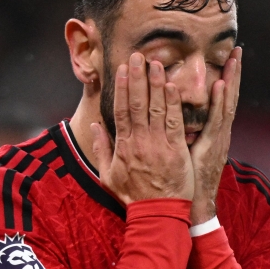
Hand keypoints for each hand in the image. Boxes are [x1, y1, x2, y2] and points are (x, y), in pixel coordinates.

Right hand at [91, 52, 193, 204]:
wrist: (156, 212)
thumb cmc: (132, 195)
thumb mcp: (107, 174)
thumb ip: (101, 148)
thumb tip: (94, 126)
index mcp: (123, 145)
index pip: (121, 110)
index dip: (122, 88)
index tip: (123, 69)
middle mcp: (139, 141)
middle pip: (138, 103)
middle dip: (138, 77)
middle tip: (138, 56)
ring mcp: (158, 144)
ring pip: (156, 108)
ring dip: (155, 83)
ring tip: (155, 63)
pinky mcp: (176, 149)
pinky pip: (174, 121)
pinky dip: (172, 103)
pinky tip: (171, 86)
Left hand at [189, 47, 241, 223]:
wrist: (191, 206)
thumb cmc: (183, 184)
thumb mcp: (183, 155)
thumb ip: (180, 135)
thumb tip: (170, 119)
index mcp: (212, 134)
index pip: (220, 101)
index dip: (225, 81)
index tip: (227, 59)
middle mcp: (219, 133)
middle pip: (228, 97)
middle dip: (233, 73)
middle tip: (237, 50)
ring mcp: (218, 139)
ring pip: (226, 103)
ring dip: (231, 79)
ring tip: (234, 58)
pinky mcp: (213, 146)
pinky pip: (216, 120)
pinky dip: (220, 101)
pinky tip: (221, 84)